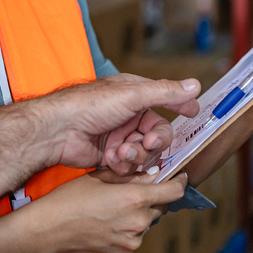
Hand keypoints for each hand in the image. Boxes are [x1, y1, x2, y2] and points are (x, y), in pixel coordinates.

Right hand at [20, 171, 188, 252]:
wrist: (49, 229)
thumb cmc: (69, 199)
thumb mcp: (100, 177)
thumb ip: (129, 176)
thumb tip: (151, 174)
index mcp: (135, 199)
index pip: (173, 192)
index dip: (179, 182)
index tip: (179, 178)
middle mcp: (138, 223)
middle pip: (158, 207)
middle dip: (149, 198)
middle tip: (128, 193)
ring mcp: (132, 242)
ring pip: (145, 223)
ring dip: (136, 215)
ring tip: (110, 210)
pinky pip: (133, 238)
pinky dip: (126, 230)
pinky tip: (106, 224)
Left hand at [28, 74, 200, 174]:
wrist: (57, 131)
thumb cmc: (88, 105)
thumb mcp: (131, 95)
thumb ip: (165, 92)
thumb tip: (195, 85)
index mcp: (135, 96)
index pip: (166, 102)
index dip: (181, 109)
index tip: (193, 114)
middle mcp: (129, 117)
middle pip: (159, 135)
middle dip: (154, 143)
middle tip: (145, 144)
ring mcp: (120, 137)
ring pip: (146, 154)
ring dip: (137, 156)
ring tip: (121, 153)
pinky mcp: (111, 157)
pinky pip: (130, 166)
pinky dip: (123, 165)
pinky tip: (110, 159)